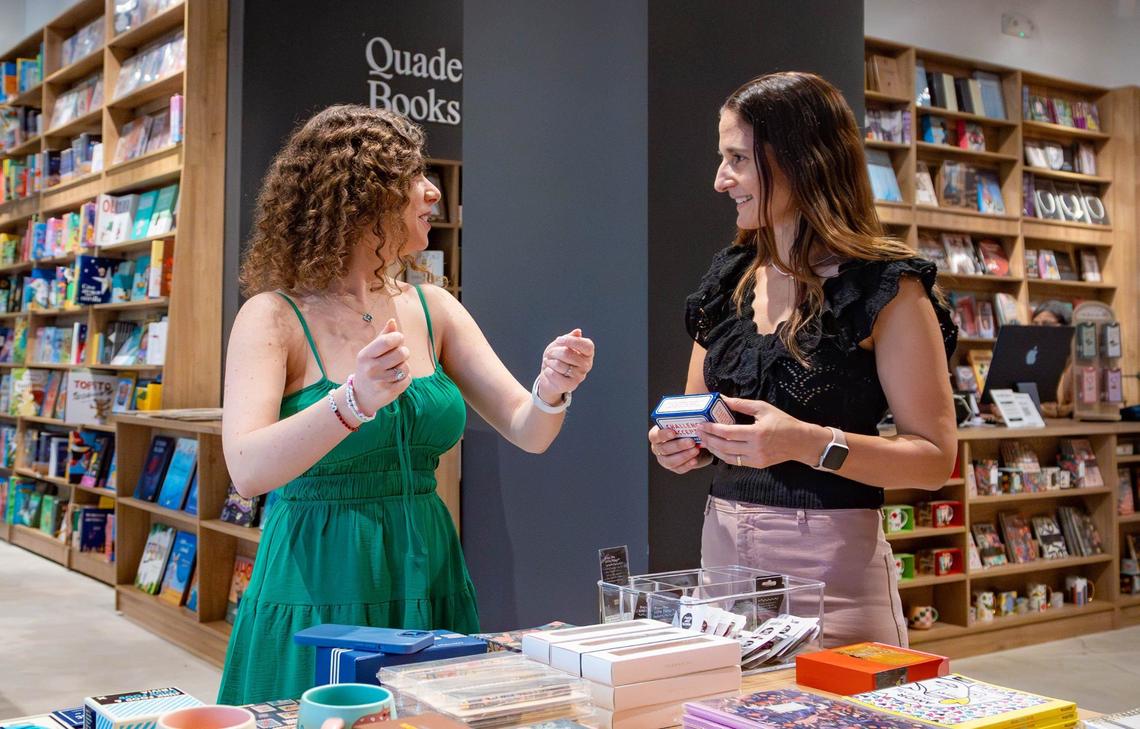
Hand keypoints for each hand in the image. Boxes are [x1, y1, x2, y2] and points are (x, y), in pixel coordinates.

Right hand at [350, 318, 411, 414]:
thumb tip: (393, 321)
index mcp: (365, 355)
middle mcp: (371, 368)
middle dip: (403, 352)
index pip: (387, 341)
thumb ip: (383, 336)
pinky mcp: (389, 392)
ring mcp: (380, 381)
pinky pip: (407, 379)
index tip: (399, 339)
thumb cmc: (369, 367)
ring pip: (406, 367)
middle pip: (401, 353)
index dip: (398, 337)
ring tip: (395, 369)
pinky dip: (405, 378)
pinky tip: (395, 380)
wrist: (361, 396)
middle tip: (398, 356)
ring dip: (404, 366)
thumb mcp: (371, 352)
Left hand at [536, 328, 594, 404]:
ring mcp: (580, 376)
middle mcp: (587, 365)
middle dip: (554, 352)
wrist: (549, 376)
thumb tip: (578, 331)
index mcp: (588, 353)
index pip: (586, 345)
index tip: (558, 339)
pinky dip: (547, 371)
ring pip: (558, 364)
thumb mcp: (561, 345)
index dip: (571, 341)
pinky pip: (554, 374)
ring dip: (549, 362)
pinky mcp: (570, 385)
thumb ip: (569, 338)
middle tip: (550, 354)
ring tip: (549, 363)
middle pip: (567, 353)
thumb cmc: (557, 358)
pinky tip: (550, 372)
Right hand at [648, 425, 712, 473]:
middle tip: (691, 441)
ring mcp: (665, 459)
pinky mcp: (674, 468)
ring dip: (684, 456)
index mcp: (657, 435)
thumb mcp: (686, 424)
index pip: (654, 436)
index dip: (662, 434)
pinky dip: (687, 465)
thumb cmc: (689, 431)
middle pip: (664, 449)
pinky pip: (679, 469)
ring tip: (696, 450)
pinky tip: (695, 460)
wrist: (698, 444)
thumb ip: (686, 419)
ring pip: (670, 461)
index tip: (673, 432)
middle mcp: (658, 448)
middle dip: (678, 445)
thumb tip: (695, 412)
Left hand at [695, 396, 823, 468]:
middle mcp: (755, 448)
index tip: (702, 424)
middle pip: (724, 446)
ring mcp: (756, 458)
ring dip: (714, 449)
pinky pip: (736, 461)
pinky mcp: (757, 464)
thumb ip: (741, 404)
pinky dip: (724, 455)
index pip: (728, 432)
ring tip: (704, 440)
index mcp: (757, 433)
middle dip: (709, 439)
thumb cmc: (782, 422)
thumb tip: (722, 398)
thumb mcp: (762, 408)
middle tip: (698, 432)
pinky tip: (717, 448)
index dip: (712, 429)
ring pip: (728, 457)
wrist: (800, 441)